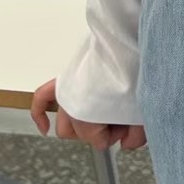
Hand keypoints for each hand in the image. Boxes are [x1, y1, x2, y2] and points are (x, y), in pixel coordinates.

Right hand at [30, 78, 147, 151]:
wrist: (133, 40)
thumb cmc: (138, 70)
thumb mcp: (143, 106)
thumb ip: (137, 132)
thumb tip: (126, 144)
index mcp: (89, 106)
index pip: (94, 138)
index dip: (112, 137)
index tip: (126, 130)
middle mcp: (73, 98)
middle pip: (78, 132)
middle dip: (96, 133)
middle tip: (116, 123)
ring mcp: (68, 88)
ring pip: (62, 123)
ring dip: (79, 126)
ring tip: (100, 118)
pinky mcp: (66, 76)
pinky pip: (41, 97)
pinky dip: (40, 113)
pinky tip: (44, 127)